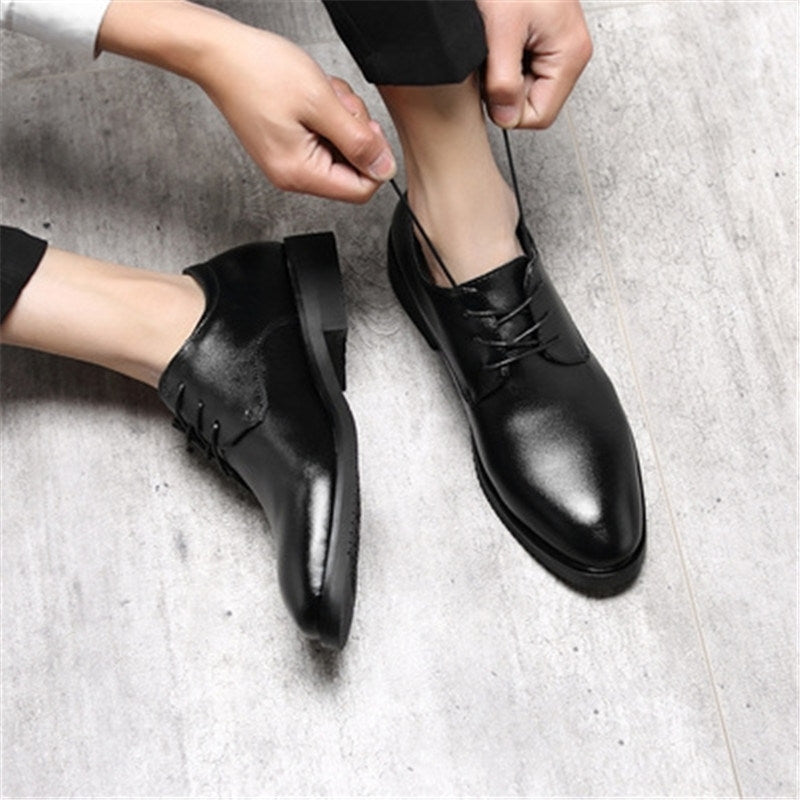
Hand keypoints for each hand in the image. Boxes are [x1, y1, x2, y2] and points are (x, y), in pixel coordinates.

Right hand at [198, 27, 395, 202]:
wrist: (220, 54)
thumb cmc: (258, 71)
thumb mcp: (321, 103)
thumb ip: (357, 141)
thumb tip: (383, 169)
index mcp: (300, 173)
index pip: (360, 191)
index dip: (374, 160)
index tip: (366, 129)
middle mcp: (292, 175)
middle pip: (351, 170)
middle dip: (354, 133)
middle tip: (337, 104)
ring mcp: (289, 161)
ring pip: (340, 150)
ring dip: (341, 119)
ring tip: (321, 96)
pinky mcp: (287, 145)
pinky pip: (324, 138)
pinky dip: (327, 115)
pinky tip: (313, 97)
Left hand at [477, 0, 592, 128]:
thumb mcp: (501, 31)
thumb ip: (503, 81)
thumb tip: (506, 117)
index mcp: (570, 55)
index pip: (539, 116)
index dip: (509, 109)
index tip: (492, 83)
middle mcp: (570, 54)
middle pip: (533, 104)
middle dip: (506, 90)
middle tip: (493, 58)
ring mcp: (559, 48)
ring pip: (526, 88)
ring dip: (504, 75)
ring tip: (497, 44)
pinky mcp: (546, 41)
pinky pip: (522, 69)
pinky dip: (505, 61)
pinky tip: (500, 41)